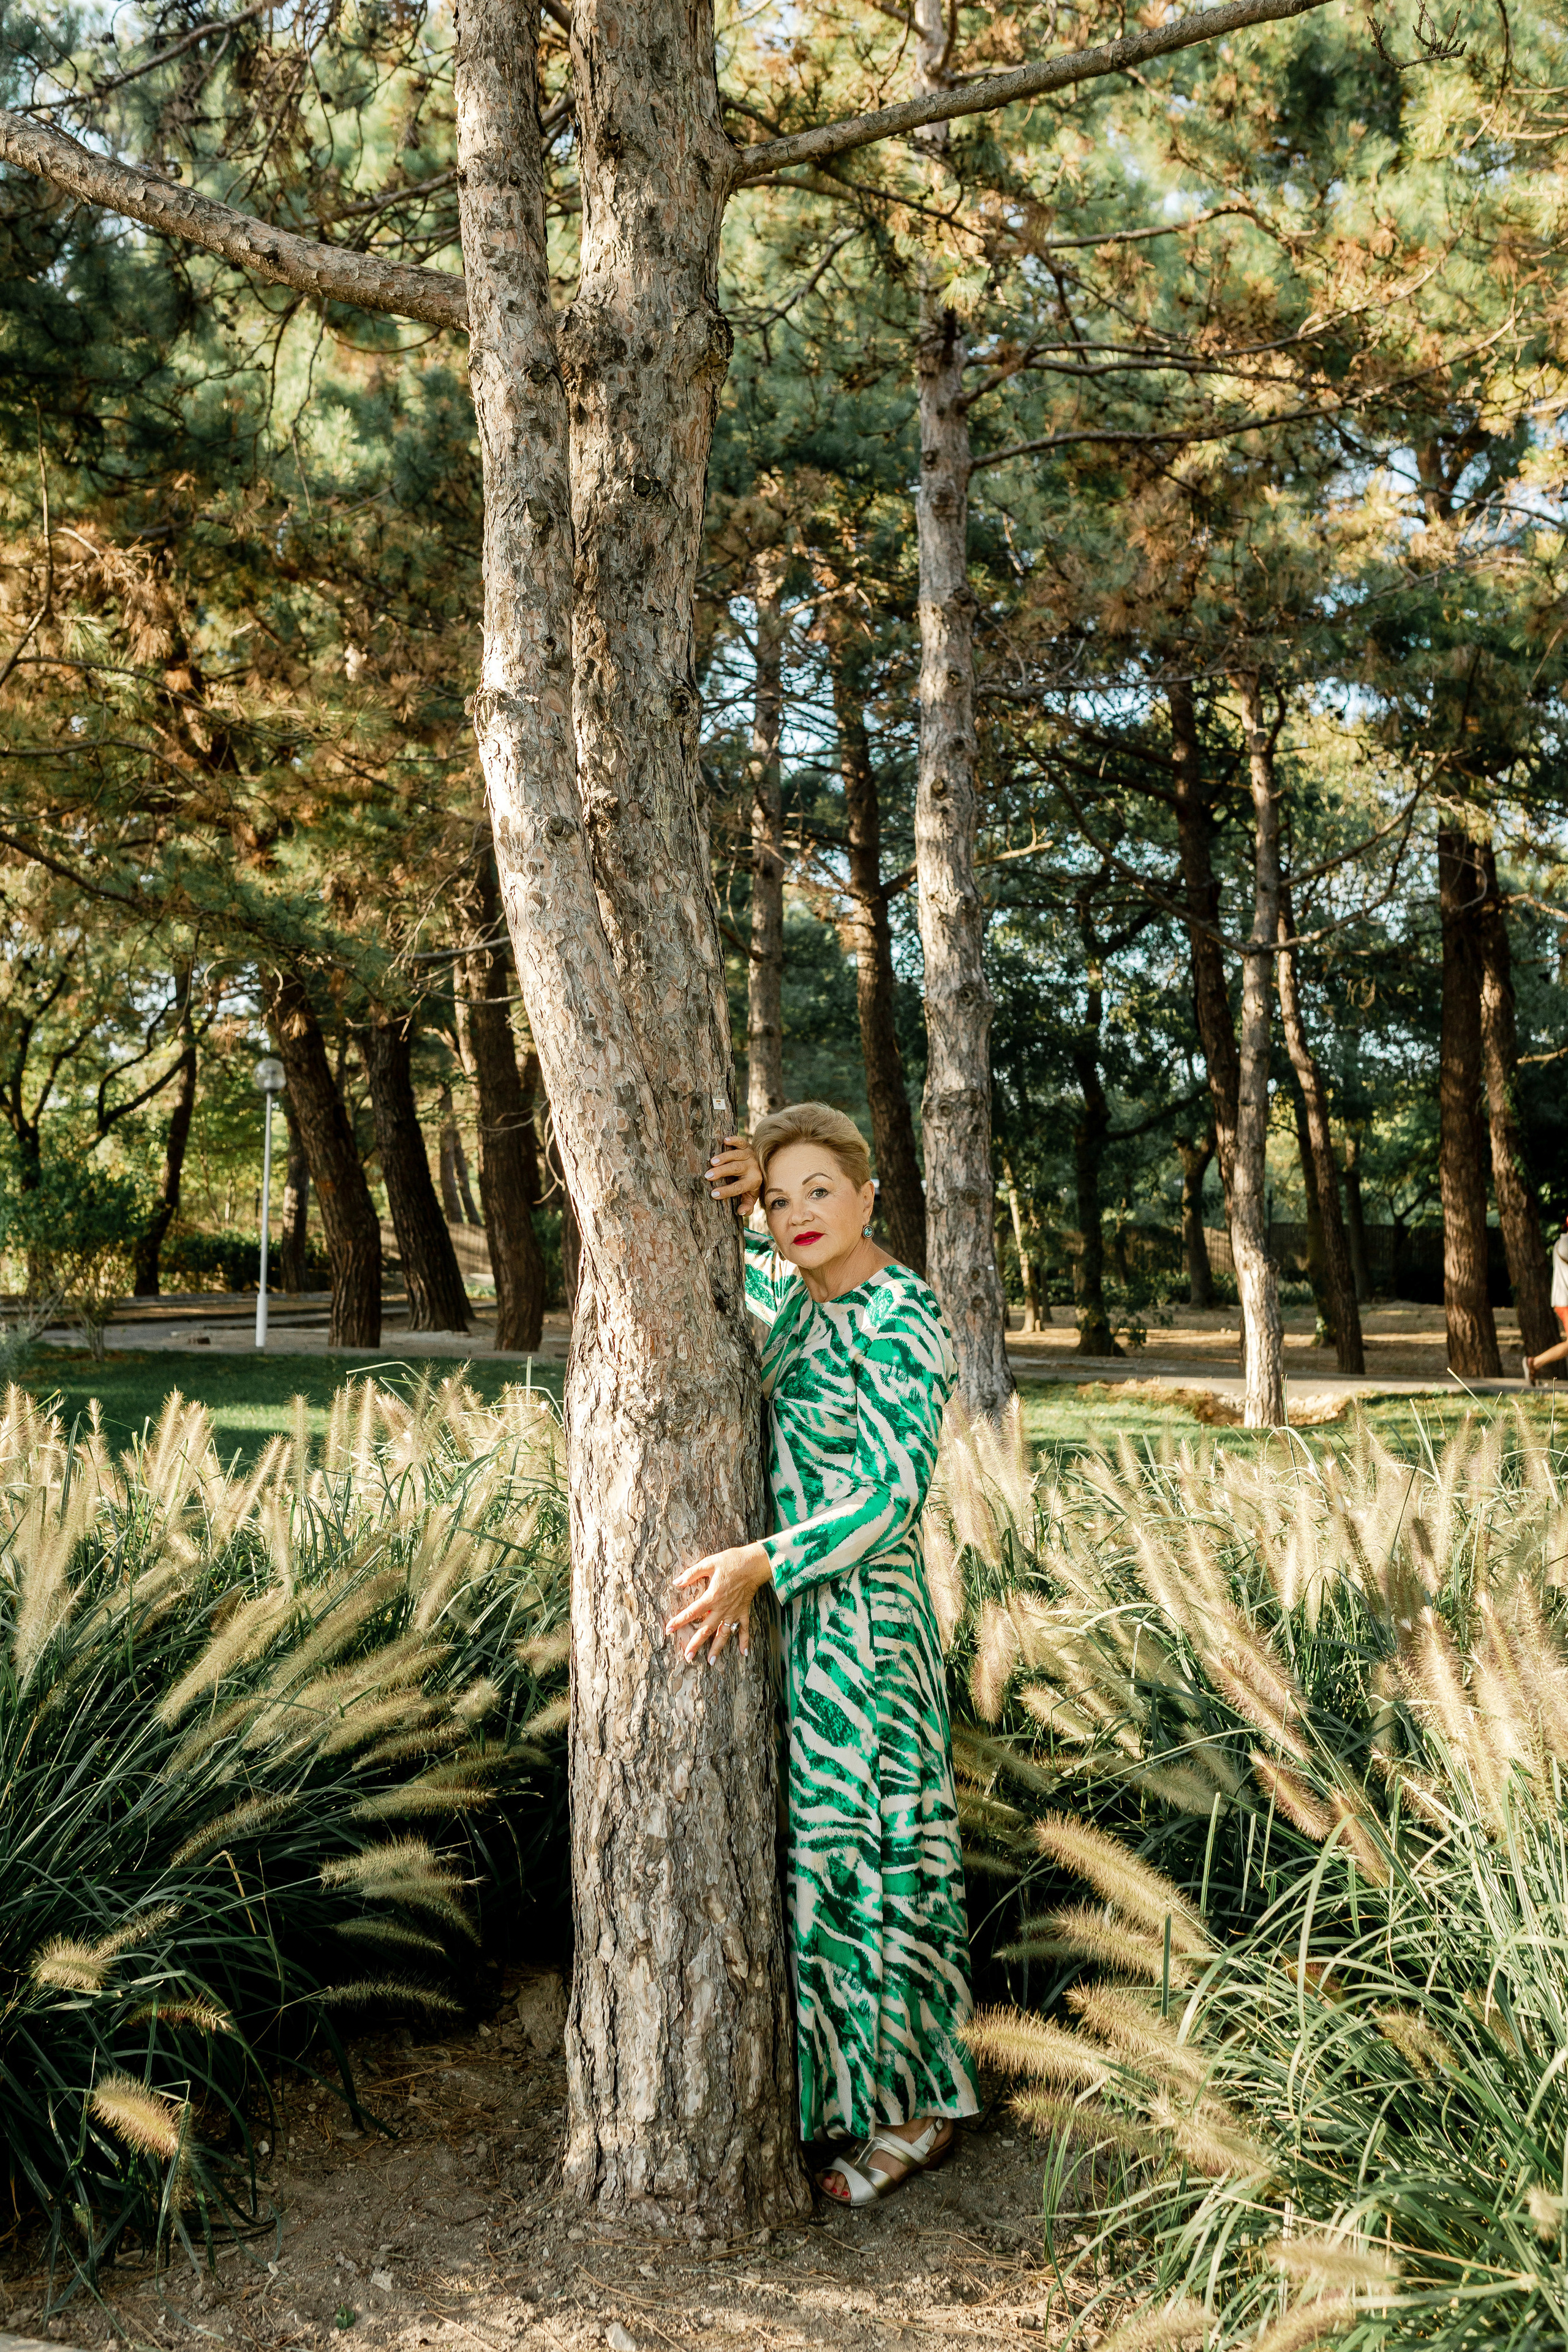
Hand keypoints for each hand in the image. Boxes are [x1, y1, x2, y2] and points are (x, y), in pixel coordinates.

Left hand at [664, 1541, 771, 1664]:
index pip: (692, 1612)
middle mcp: (722, 1608)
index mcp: (712, 1596)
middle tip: (688, 1657)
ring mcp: (734, 1612)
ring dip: (717, 1648)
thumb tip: (676, 1582)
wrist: (754, 1563)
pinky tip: (743, 1653)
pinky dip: (744, 1641)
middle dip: (696, 1644)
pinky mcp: (744, 1611)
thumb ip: (692, 1573)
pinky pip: (744, 1629)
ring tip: (711, 1661)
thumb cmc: (731, 1561)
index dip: (679, 1621)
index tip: (668, 1630)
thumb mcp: (709, 1563)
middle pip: (706, 1629)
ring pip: (724, 1634)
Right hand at [708, 1134, 762, 1217]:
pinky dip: (734, 1140)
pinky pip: (741, 1142)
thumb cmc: (752, 1184)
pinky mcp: (747, 1146)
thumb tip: (740, 1212)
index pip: (739, 1187)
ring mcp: (750, 1155)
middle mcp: (752, 1167)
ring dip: (724, 1158)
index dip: (726, 1191)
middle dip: (722, 1172)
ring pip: (737, 1155)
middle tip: (707, 1176)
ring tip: (711, 1162)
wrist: (764, 1167)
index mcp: (754, 1181)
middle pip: (736, 1169)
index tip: (712, 1194)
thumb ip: (747, 1205)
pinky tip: (724, 1140)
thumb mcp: (752, 1196)